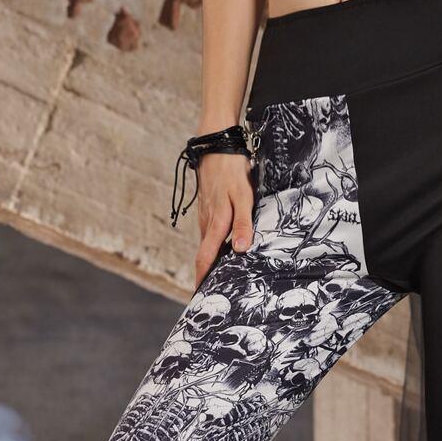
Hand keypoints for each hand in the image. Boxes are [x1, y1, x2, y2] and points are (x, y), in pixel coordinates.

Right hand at [194, 152, 254, 288]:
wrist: (216, 144)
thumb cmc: (232, 171)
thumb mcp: (243, 197)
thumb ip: (242, 224)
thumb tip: (240, 250)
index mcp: (215, 224)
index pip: (205, 258)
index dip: (202, 278)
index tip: (198, 296)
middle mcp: (206, 223)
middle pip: (204, 255)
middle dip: (205, 275)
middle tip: (208, 294)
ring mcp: (205, 216)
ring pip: (207, 244)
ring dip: (209, 262)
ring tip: (216, 279)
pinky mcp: (207, 209)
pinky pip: (209, 233)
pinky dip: (213, 246)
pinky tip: (222, 252)